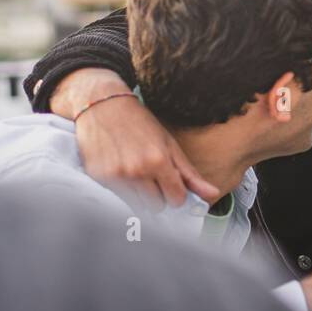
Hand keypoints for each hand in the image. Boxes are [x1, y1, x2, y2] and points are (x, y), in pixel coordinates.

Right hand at [59, 69, 217, 208]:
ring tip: (136, 173)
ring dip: (140, 195)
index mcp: (158, 161)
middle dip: (159, 196)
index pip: (177, 199)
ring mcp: (115, 175)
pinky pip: (117, 197)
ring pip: (137, 205)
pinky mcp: (98, 177)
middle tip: (153, 178)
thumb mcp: (170, 145)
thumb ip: (190, 174)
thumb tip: (213, 193)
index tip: (173, 186)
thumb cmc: (140, 123)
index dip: (177, 194)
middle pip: (157, 206)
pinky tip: (121, 169)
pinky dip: (122, 189)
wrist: (103, 105)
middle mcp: (136, 170)